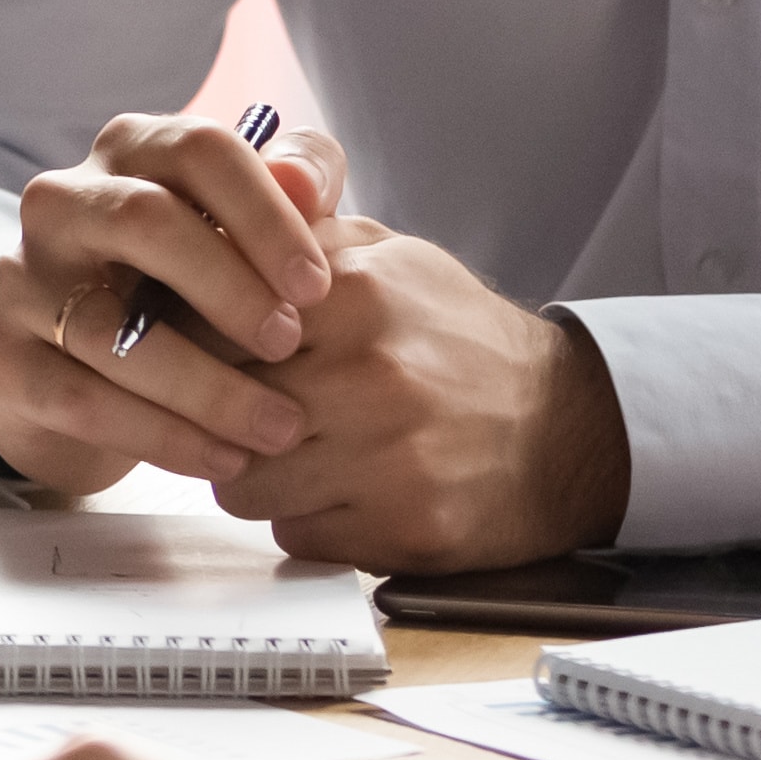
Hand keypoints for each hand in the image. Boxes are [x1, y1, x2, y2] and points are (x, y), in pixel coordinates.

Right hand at [0, 111, 351, 489]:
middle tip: (290, 345)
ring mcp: (20, 279)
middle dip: (228, 286)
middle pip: (143, 219)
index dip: (265, 214)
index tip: (317, 286)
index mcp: (130, 152)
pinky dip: (162, 436)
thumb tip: (308, 183)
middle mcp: (62, 202)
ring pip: (111, 328)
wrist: (74, 374)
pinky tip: (223, 458)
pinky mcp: (0, 359)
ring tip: (277, 428)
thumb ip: (288, 194)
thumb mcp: (236, 235)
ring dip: (207, 386)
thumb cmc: (178, 290)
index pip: (198, 149)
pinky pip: (82, 400)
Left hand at [215, 219, 628, 571]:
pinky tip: (342, 493)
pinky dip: (306, 520)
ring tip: (296, 455)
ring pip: (243, 485)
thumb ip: (298, 236)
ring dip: (256, 476)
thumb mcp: (388, 257)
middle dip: (216, 415)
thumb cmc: (457, 339)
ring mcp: (389, 459)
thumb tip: (207, 224)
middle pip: (217, 410)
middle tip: (242, 411)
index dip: (194, 345)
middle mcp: (371, 376)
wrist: (566, 428)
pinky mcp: (403, 530)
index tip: (204, 354)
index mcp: (355, 295)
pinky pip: (295, 535)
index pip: (208, 325)